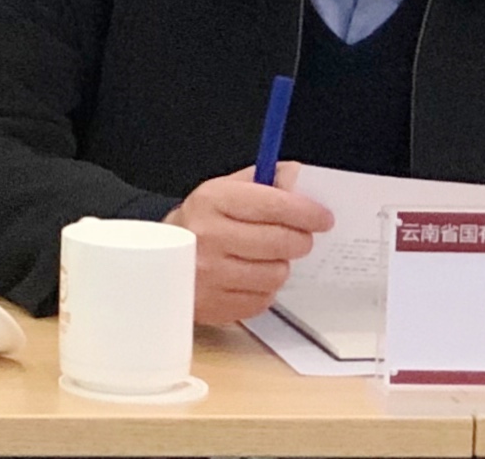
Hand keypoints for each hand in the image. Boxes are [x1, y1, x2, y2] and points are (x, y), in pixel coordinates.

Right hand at [165, 169, 336, 326]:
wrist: (160, 258)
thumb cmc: (202, 222)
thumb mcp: (225, 190)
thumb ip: (265, 181)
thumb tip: (302, 179)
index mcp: (212, 200)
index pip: (273, 204)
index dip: (306, 212)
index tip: (323, 217)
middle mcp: (208, 236)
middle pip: (281, 242)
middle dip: (300, 240)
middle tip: (299, 238)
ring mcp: (210, 274)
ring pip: (277, 273)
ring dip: (279, 265)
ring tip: (265, 258)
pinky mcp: (216, 305)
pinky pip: (264, 299)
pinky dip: (264, 288)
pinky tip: (250, 276)